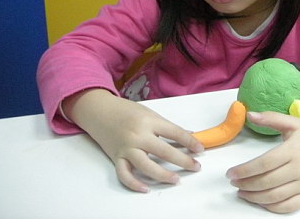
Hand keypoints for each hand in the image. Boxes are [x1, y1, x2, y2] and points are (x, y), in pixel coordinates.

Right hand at [63, 89, 203, 191]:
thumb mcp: (150, 113)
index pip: (175, 133)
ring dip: (163, 175)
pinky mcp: (116, 157)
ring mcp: (126, 148)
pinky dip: (135, 184)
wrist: (99, 111)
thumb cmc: (126, 110)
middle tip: (195, 166)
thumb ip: (166, 126)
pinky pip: (125, 175)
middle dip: (183, 160)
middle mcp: (138, 135)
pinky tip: (147, 188)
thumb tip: (188, 136)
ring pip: (146, 166)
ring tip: (176, 179)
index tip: (200, 149)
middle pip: (164, 151)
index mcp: (149, 121)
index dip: (190, 142)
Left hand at [226, 111, 299, 213]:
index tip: (231, 173)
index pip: (264, 163)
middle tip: (234, 182)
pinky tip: (260, 201)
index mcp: (293, 150)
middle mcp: (299, 168)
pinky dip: (272, 207)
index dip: (245, 170)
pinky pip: (288, 206)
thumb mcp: (292, 122)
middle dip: (246, 184)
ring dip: (255, 197)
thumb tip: (250, 115)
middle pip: (267, 181)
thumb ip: (271, 118)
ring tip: (242, 192)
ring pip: (275, 196)